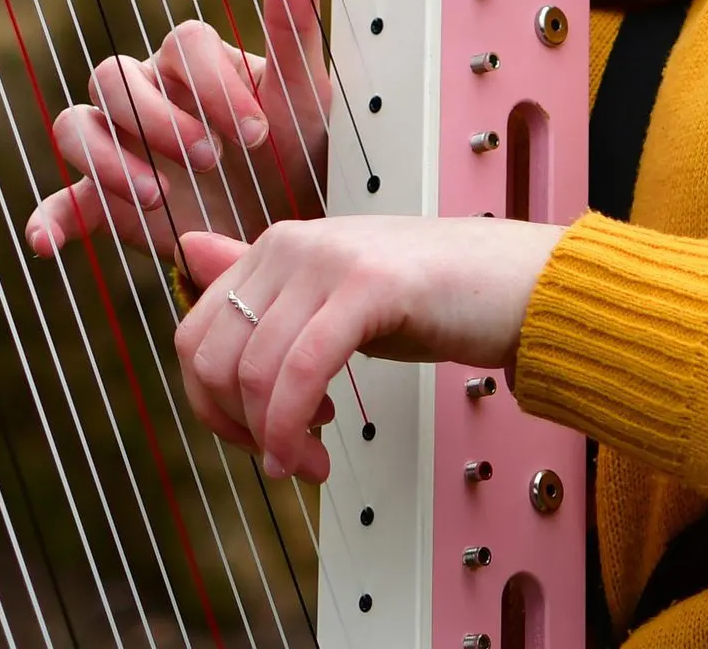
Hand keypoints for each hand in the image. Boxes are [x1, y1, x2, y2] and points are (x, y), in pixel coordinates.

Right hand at [25, 0, 335, 256]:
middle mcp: (144, 93)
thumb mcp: (303, 95)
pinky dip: (47, 220)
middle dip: (159, 119)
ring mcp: (118, 146)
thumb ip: (294, 22)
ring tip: (158, 199)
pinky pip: (61, 202)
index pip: (182, 44)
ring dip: (108, 160)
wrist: (284, 224)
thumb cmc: (293, 149)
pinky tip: (45, 243)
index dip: (214, 85)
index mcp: (191, 61)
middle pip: (114, 76)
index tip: (259, 134)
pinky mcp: (103, 202)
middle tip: (210, 161)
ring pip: (76, 125)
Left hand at [171, 216, 566, 481]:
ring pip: (253, 370)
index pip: (194, 336)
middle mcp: (291, 244)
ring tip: (310, 463)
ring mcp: (329, 259)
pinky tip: (317, 451)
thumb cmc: (434, 297)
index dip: (209, 406)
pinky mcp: (370, 285)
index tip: (252, 439)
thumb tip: (188, 253)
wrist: (519, 283)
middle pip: (212, 357)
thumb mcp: (334, 295)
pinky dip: (294, 425)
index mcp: (275, 247)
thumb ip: (263, 285)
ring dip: (274, 439)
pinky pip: (302, 370)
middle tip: (284, 460)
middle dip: (236, 428)